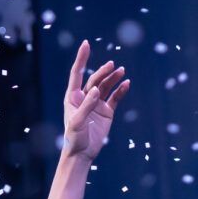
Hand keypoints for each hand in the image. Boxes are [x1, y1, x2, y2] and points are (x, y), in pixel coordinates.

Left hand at [62, 40, 129, 160]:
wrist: (81, 154)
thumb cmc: (74, 139)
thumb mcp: (77, 123)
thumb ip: (86, 106)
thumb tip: (95, 90)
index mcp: (72, 98)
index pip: (77, 74)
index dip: (82, 59)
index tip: (86, 43)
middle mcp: (84, 98)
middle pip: (95, 79)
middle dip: (103, 71)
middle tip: (112, 66)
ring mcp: (96, 104)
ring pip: (106, 86)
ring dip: (113, 78)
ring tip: (121, 72)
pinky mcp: (106, 111)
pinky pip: (115, 97)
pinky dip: (121, 90)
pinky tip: (126, 84)